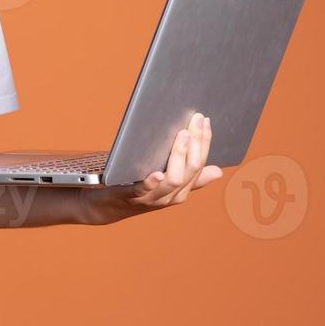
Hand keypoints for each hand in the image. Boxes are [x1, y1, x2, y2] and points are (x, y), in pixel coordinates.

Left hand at [87, 112, 220, 221]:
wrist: (106, 205)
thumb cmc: (137, 188)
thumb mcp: (166, 181)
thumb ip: (190, 177)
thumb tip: (218, 171)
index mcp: (182, 189)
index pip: (199, 164)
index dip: (204, 142)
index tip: (205, 120)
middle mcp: (171, 196)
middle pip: (190, 170)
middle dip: (196, 143)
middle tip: (195, 120)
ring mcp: (151, 198)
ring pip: (173, 179)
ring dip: (179, 155)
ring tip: (182, 135)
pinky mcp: (129, 196)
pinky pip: (144, 190)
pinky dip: (151, 182)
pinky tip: (157, 172)